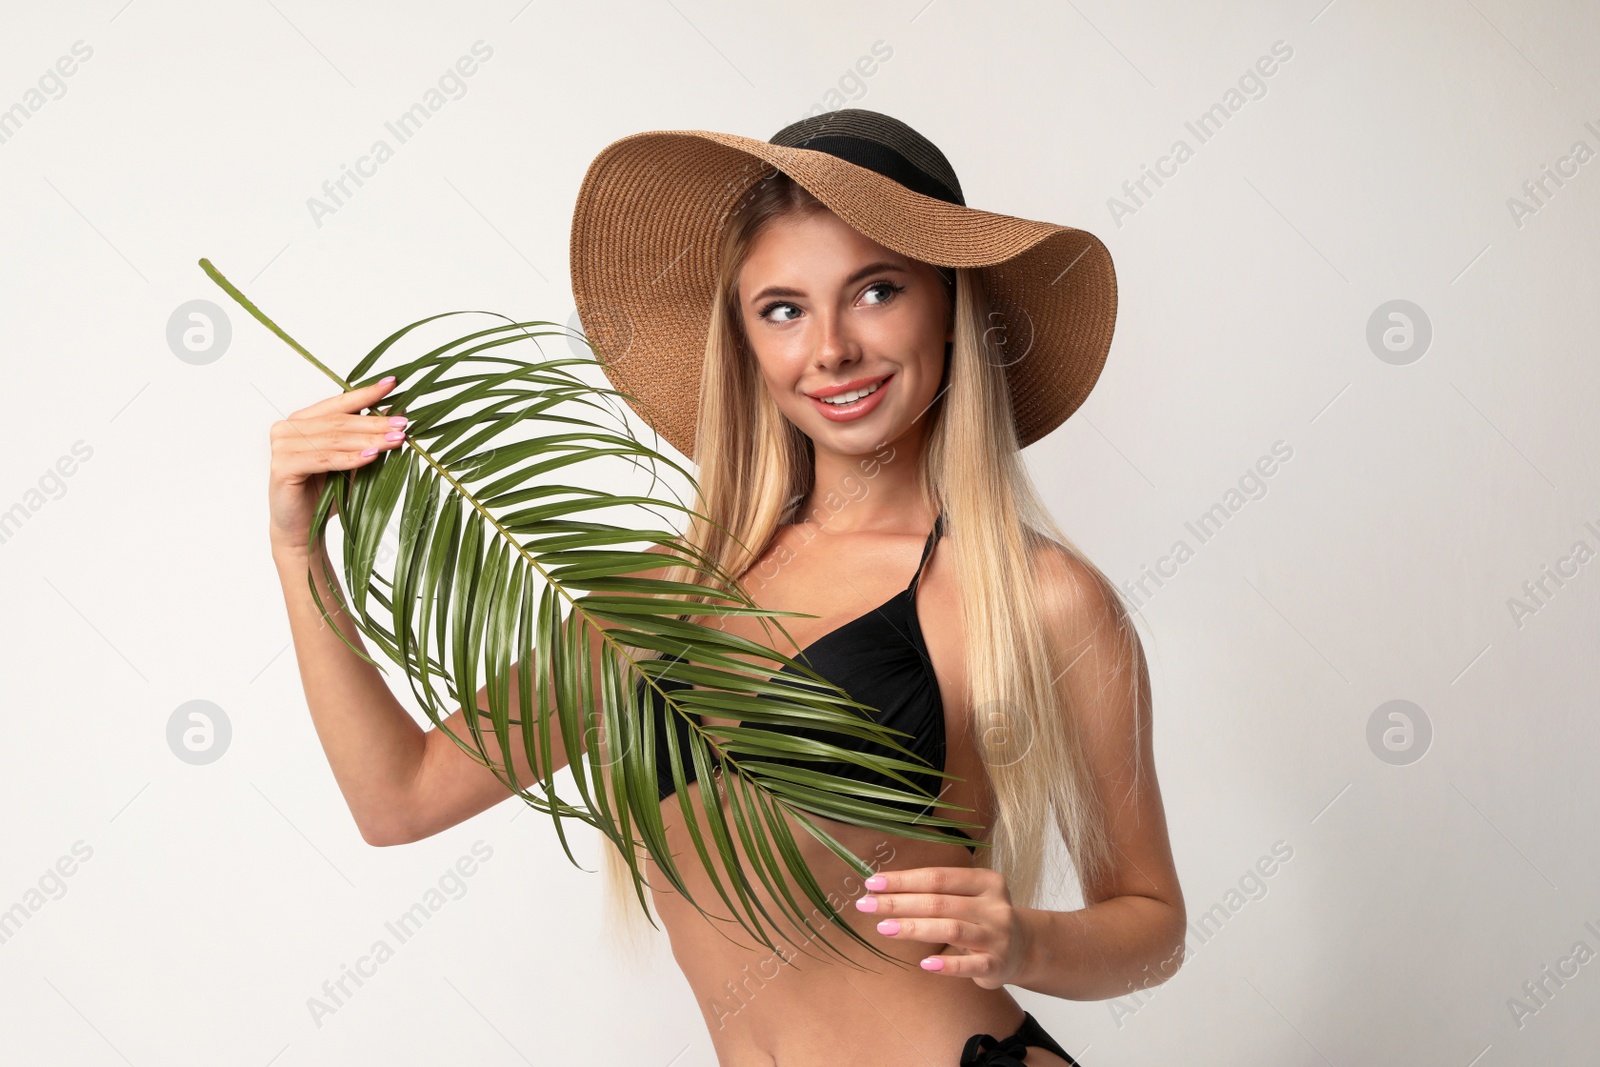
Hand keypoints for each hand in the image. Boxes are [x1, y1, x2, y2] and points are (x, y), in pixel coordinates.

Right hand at [268, 376, 406, 556]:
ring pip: (334, 438)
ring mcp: (282, 446)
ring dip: (368, 439)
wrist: (303, 529)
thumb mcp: (353, 461)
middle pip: (339, 421)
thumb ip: (368, 438)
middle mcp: (288, 427)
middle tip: (404, 423)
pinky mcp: (282, 467)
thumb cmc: (327, 494)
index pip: (338, 403)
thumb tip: (400, 413)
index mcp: (303, 420)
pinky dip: (349, 458)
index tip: (393, 383)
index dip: (366, 393)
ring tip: (396, 440)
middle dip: (375, 422)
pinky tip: (372, 456)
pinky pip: (323, 459)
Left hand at [854, 866, 1030, 987]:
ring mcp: (998, 936)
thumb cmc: (982, 918)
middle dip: (899, 902)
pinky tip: (925, 964)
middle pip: (940, 902)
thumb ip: (938, 892)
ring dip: (915, 928)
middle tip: (866, 905)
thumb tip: (883, 887)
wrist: (1025, 949)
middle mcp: (994, 906)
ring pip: (952, 928)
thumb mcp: (969, 897)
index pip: (938, 877)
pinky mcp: (997, 964)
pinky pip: (970, 964)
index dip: (904, 879)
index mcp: (985, 882)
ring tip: (884, 928)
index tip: (872, 883)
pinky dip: (948, 964)